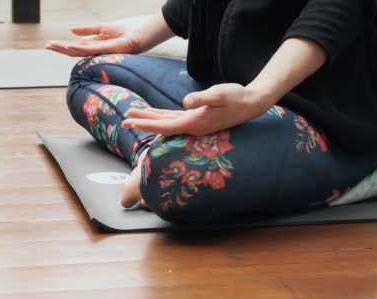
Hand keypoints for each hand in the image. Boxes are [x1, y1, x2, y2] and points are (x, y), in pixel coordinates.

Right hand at [44, 17, 144, 56]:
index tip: (50, 44)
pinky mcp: (110, 49)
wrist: (145, 31)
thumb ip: (88, 30)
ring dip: (66, 49)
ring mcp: (104, 51)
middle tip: (47, 46)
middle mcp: (98, 51)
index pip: (76, 47)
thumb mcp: (104, 27)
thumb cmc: (130, 29)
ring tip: (53, 46)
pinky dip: (80, 48)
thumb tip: (71, 30)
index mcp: (97, 45)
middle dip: (61, 49)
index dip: (63, 46)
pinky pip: (93, 49)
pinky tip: (70, 45)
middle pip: (76, 51)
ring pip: (81, 52)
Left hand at [122, 84, 272, 135]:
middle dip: (143, 123)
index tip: (131, 123)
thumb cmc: (237, 96)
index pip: (165, 126)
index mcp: (195, 122)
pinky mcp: (198, 118)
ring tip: (133, 117)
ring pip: (167, 122)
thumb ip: (202, 98)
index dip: (147, 124)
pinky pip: (175, 119)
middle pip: (162, 126)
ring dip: (150, 119)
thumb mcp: (219, 94)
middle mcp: (193, 126)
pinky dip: (162, 116)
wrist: (253, 102)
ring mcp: (195, 124)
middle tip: (124, 121)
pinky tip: (154, 114)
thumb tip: (185, 102)